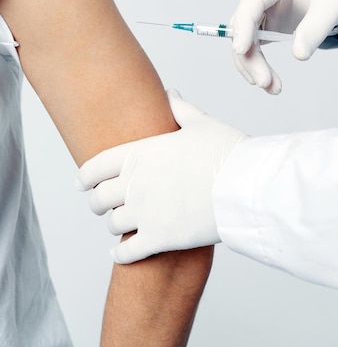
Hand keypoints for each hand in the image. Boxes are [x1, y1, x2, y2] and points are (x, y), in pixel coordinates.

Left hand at [77, 89, 247, 262]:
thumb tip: (169, 91)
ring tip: (121, 225)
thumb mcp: (201, 123)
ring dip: (115, 226)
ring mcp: (144, 212)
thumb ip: (179, 108)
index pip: (94, 167)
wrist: (246, 186)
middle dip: (98, 202)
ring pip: (112, 225)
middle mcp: (134, 183)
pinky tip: (122, 254)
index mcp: (140, 153)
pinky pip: (126, 253)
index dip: (84, 177)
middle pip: (98, 199)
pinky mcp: (159, 239)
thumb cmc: (227, 152)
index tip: (83, 183)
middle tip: (103, 205)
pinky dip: (121, 255)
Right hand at [231, 0, 337, 93]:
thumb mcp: (335, 5)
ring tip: (272, 88)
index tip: (241, 50)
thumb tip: (299, 54)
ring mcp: (259, 11)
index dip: (243, 24)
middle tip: (264, 81)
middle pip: (243, 25)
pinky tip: (270, 83)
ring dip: (252, 66)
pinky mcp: (261, 27)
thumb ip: (317, 27)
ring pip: (243, 40)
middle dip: (249, 56)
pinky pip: (251, 48)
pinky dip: (257, 67)